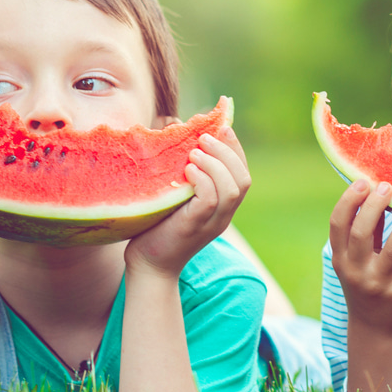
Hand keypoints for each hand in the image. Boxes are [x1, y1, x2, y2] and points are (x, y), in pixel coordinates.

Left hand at [125, 128, 250, 277]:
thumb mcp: (174, 193)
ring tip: (194, 151)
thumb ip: (181, 168)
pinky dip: (203, 180)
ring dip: (215, 163)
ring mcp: (211, 223)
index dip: (236, 149)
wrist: (148, 265)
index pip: (242, 174)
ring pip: (232, 189)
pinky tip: (187, 170)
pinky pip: (211, 200)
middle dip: (228, 152)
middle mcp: (223, 216)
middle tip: (204, 137)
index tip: (222, 127)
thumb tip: (176, 127)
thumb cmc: (156, 226)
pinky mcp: (195, 227)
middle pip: (243, 180)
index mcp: (222, 207)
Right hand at [330, 180, 391, 335]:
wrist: (375, 330)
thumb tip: (379, 195)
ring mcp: (378, 283)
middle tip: (389, 187)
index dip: (349, 200)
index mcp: (341, 259)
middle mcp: (356, 271)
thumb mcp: (358, 262)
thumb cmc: (367, 285)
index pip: (338, 224)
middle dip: (374, 205)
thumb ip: (367, 234)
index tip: (364, 181)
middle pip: (360, 232)